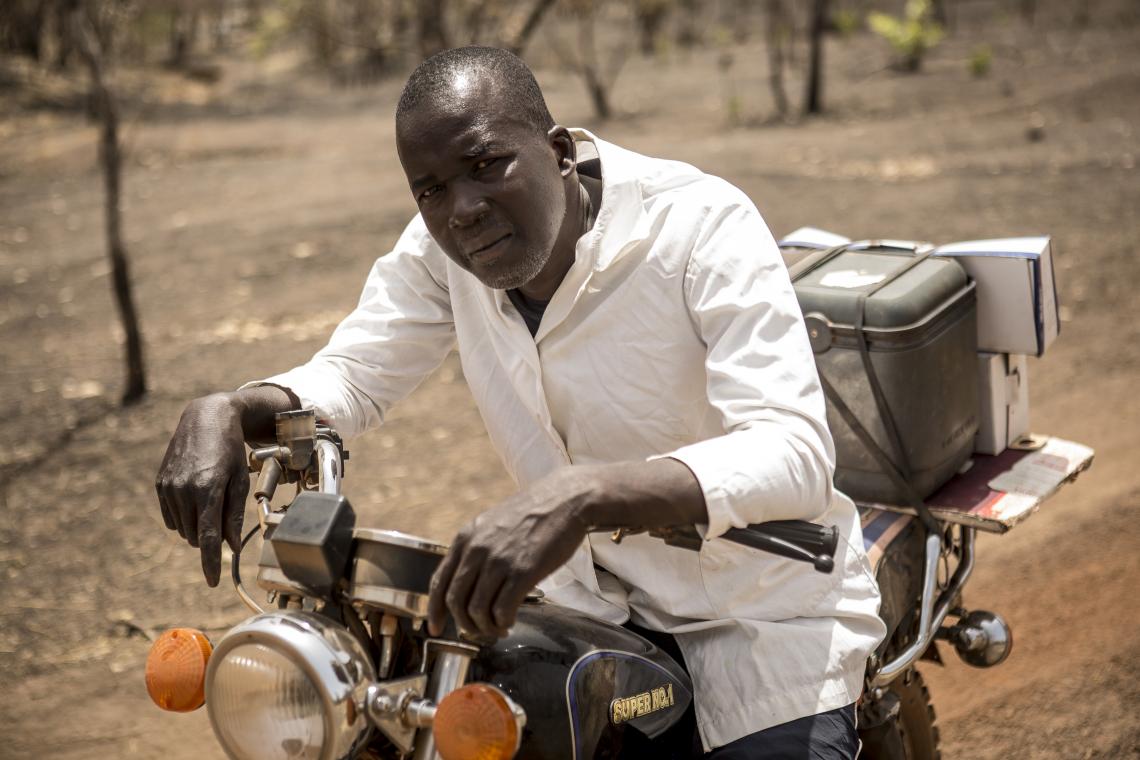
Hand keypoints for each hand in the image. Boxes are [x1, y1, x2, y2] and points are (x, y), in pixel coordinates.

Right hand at [155, 394, 249, 585]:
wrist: (205, 417)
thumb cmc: (230, 449)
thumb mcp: (239, 480)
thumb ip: (234, 515)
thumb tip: (233, 547)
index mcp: (207, 490)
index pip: (208, 537)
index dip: (211, 562)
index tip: (212, 581)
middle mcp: (183, 490)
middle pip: (197, 536)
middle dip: (211, 535)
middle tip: (223, 511)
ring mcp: (168, 488)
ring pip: (184, 529)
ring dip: (198, 525)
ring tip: (210, 496)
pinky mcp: (159, 484)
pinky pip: (171, 518)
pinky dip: (185, 516)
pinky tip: (195, 496)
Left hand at [427, 468, 593, 638]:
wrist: (566, 500)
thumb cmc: (533, 514)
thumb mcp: (492, 524)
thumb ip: (476, 549)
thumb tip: (468, 583)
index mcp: (466, 538)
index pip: (439, 582)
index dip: (434, 610)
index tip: (434, 628)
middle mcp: (477, 549)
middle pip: (456, 601)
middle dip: (465, 623)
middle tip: (478, 631)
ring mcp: (499, 561)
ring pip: (477, 610)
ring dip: (486, 627)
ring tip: (498, 627)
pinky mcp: (523, 571)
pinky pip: (502, 610)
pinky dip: (502, 622)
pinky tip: (510, 621)